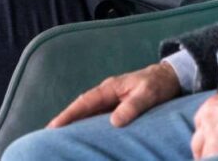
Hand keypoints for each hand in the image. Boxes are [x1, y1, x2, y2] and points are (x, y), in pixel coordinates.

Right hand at [47, 62, 180, 128]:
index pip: (84, 102)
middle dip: (65, 120)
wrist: (170, 77)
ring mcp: (111, 100)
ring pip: (88, 112)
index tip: (53, 127)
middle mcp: (107, 93)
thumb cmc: (158, 84)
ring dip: (75, 124)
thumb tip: (114, 122)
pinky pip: (98, 116)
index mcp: (110, 88)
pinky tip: (83, 136)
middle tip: (47, 136)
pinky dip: (88, 125)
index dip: (68, 115)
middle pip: (81, 108)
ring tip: (59, 139)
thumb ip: (133, 106)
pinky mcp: (117, 106)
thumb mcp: (148, 94)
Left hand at [191, 86, 217, 158]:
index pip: (200, 125)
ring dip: (210, 158)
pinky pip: (211, 160)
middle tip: (213, 157)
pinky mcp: (217, 149)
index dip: (206, 137)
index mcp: (211, 105)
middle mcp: (207, 119)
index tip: (212, 143)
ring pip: (202, 154)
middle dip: (204, 150)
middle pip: (197, 142)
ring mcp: (211, 135)